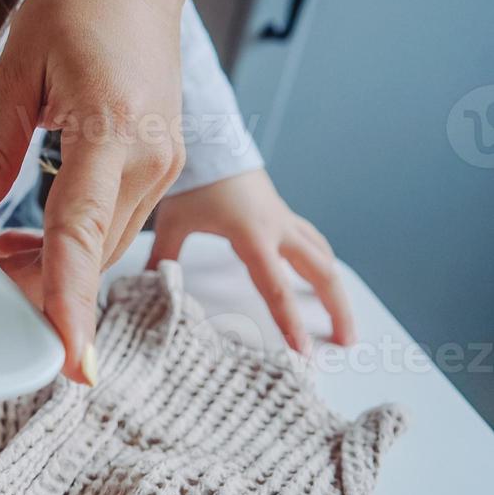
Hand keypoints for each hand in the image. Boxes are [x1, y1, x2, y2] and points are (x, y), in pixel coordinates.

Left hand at [0, 0, 187, 384]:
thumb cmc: (77, 3)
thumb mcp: (15, 74)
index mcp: (113, 132)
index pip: (81, 235)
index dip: (70, 303)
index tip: (72, 364)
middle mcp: (151, 157)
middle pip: (94, 252)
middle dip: (47, 287)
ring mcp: (165, 160)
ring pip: (108, 243)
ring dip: (60, 263)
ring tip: (2, 257)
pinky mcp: (162, 158)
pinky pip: (117, 219)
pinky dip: (79, 238)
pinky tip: (37, 234)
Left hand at [148, 168, 354, 352]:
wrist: (212, 142)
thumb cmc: (194, 180)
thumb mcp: (173, 220)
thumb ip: (162, 257)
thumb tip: (148, 287)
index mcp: (252, 236)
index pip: (276, 288)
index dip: (291, 322)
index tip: (304, 351)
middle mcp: (278, 230)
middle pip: (321, 273)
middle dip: (337, 309)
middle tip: (346, 343)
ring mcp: (285, 221)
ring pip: (324, 257)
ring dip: (336, 288)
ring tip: (343, 321)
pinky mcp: (283, 215)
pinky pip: (313, 242)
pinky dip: (323, 263)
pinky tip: (323, 278)